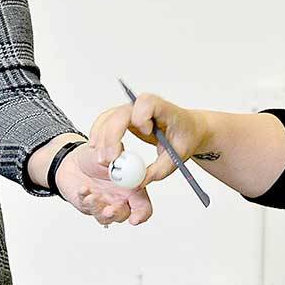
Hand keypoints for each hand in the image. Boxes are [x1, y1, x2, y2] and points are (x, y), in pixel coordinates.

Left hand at [54, 142, 152, 226]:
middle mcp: (119, 199)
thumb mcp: (110, 152)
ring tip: (91, 196)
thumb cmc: (96, 157)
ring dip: (98, 208)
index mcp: (131, 188)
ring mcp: (103, 204)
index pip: (142, 207)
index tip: (134, 219)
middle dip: (116, 213)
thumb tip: (121, 155)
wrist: (74, 161)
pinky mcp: (87, 206)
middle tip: (109, 210)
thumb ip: (119, 155)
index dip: (141, 215)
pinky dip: (84, 199)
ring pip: (104, 217)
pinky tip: (83, 189)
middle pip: (123, 215)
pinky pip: (87, 207)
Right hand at [89, 93, 205, 186]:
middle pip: (121, 113)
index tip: (147, 132)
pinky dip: (99, 137)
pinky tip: (98, 151)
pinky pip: (104, 122)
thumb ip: (159, 170)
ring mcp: (131, 110)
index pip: (147, 102)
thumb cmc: (183, 137)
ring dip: (102, 139)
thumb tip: (139, 181)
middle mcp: (143, 106)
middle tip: (111, 159)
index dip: (142, 115)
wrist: (185, 130)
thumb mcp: (177, 157)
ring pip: (108, 118)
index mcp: (163, 109)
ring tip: (105, 161)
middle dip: (112, 136)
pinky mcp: (122, 117)